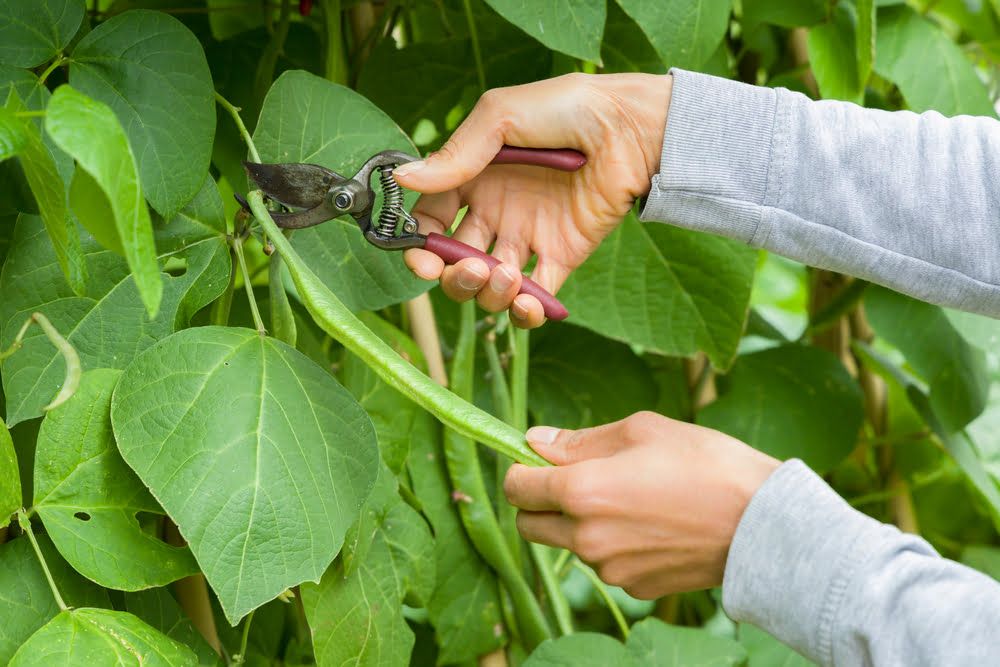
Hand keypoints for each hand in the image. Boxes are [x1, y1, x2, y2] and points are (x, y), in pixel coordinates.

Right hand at [393, 72, 672, 327]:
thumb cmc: (567, 109)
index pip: (432, 222)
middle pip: (457, 263)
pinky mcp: (563, 256)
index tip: (422, 259)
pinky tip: (525, 302)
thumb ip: (454, 155)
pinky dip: (524, 312)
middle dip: (454, 277)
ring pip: (491, 286)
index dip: (421, 246)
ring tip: (506, 275)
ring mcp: (529, 236)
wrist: (629, 128)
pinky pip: (536, 296)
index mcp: (475, 179)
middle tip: (471, 268)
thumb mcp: (500, 118)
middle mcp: (496, 212)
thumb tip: (402, 181)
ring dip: (488, 293)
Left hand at [503, 412, 779, 598]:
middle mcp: (586, 538)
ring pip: (569, 545)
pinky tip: (652, 524)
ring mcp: (610, 568)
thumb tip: (534, 442)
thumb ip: (580, 440)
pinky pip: (606, 562)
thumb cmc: (705, 464)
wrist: (764, 524)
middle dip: (540, 503)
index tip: (537, 459)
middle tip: (575, 479)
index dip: (521, 469)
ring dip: (580, 523)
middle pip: (529, 525)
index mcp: (581, 492)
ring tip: (630, 497)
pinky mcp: (635, 587)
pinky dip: (614, 544)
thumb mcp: (641, 430)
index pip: (516, 488)